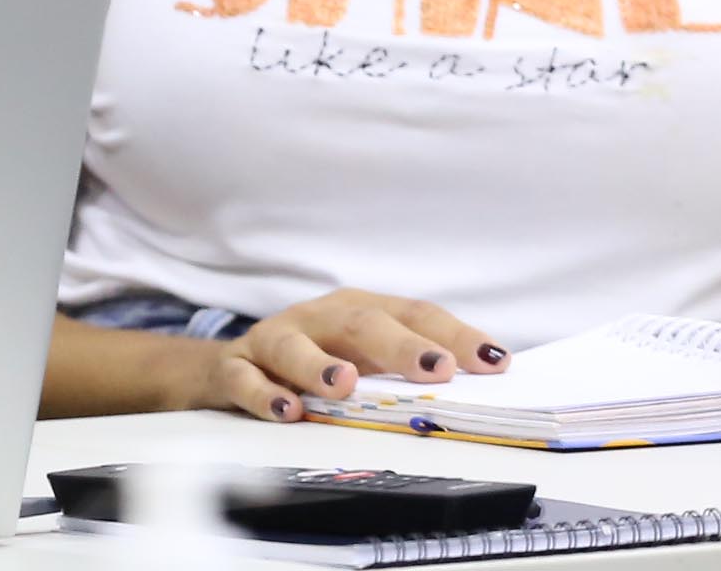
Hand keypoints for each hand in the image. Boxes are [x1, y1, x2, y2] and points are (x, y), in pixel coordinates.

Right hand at [206, 289, 511, 421]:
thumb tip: (475, 388)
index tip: (493, 361)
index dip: (455, 335)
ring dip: (319, 364)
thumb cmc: (312, 361)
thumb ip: (407, 372)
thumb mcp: (362, 360)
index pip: (414, 314)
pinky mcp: (235, 366)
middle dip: (400, 346)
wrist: (227, 368)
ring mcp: (273, 340)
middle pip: (360, 322)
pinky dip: (264, 393)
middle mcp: (318, 318)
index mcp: (357, 310)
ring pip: (293, 345)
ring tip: (343, 384)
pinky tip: (286, 410)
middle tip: (436, 368)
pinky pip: (244, 378)